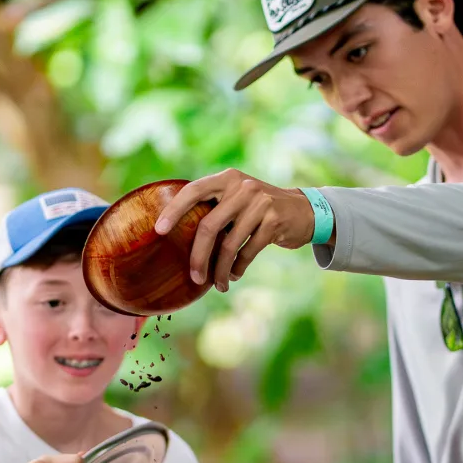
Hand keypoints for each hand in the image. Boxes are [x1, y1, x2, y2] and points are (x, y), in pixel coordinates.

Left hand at [152, 169, 315, 291]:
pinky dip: (237, 268)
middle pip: (209, 226)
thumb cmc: (259, 209)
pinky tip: (233, 275)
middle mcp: (242, 188)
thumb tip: (176, 234)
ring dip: (220, 270)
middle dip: (198, 256)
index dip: (174, 210)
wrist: (304, 210)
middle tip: (194, 277)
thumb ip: (214, 206)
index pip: (194, 190)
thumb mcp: (238, 197)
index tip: (158, 230)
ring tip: (217, 284)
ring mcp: (260, 203)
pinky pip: (247, 252)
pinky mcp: (274, 221)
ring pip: (229, 245)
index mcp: (227, 179)